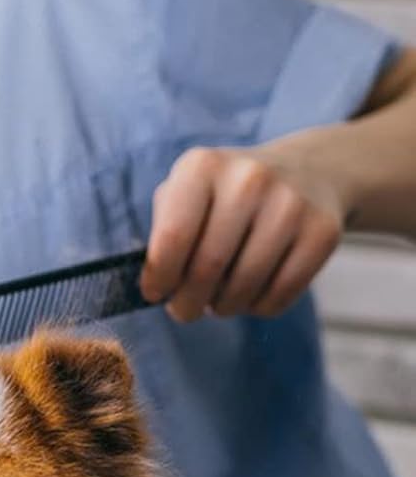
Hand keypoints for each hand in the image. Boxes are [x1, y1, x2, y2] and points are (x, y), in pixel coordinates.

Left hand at [141, 144, 345, 322]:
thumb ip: (162, 234)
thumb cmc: (226, 196)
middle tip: (184, 310)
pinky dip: (257, 308)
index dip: (160, 278)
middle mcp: (249, 178)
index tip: (156, 293)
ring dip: (222, 307)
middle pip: (206, 269)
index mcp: (203, 166)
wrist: (307, 171)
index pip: (172, 238)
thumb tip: (154, 286)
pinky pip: (278, 296)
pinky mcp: (322, 232)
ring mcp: (291, 204)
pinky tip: (251, 293)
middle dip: (186, 303)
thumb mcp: (187, 193)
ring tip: (218, 300)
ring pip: (243, 288)